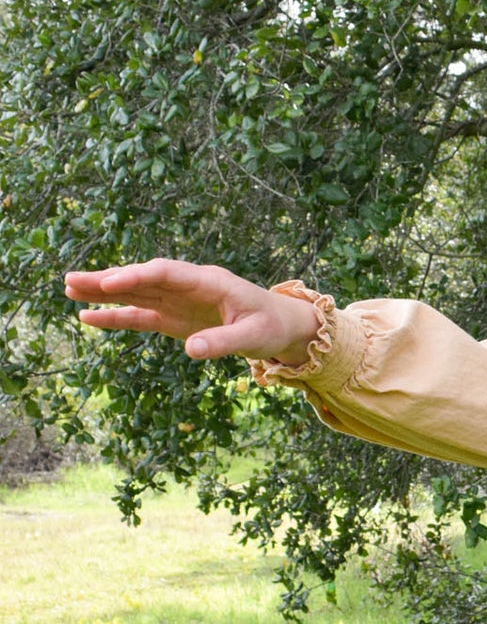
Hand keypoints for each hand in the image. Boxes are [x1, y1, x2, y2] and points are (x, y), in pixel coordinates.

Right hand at [64, 258, 320, 366]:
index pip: (165, 273)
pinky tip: (88, 317)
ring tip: (68, 289)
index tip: (110, 282)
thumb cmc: (270, 326)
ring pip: (135, 295)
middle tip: (71, 280)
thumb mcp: (253, 337)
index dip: (137, 276)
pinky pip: (140, 316)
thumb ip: (222, 342)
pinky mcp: (174, 319)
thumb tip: (191, 350)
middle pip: (141, 279)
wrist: (280, 327)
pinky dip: (116, 317)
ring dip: (103, 293)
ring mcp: (178, 302)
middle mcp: (187, 287)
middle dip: (107, 280)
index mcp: (208, 281)